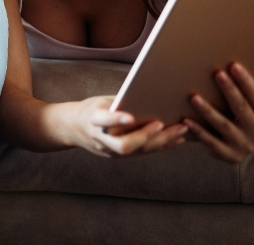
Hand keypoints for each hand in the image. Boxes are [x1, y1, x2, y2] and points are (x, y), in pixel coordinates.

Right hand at [63, 96, 187, 157]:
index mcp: (92, 120)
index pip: (103, 121)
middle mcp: (101, 139)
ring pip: (137, 151)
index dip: (116, 120)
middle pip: (124, 144)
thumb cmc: (91, 109)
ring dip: (161, 142)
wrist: (72, 128)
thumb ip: (119, 103)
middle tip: (163, 124)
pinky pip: (142, 153)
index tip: (130, 117)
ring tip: (181, 130)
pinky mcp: (119, 156)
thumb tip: (148, 96)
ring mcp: (110, 151)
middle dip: (146, 136)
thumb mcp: (99, 102)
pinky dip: (162, 146)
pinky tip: (177, 139)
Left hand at [184, 61, 253, 162]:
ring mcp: (244, 146)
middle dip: (229, 90)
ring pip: (224, 125)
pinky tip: (186, 120)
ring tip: (194, 97)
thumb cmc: (242, 121)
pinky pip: (211, 141)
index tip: (234, 65)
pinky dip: (198, 131)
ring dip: (208, 111)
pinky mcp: (228, 156)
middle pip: (241, 108)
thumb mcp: (251, 106)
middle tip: (217, 74)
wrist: (238, 151)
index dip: (246, 81)